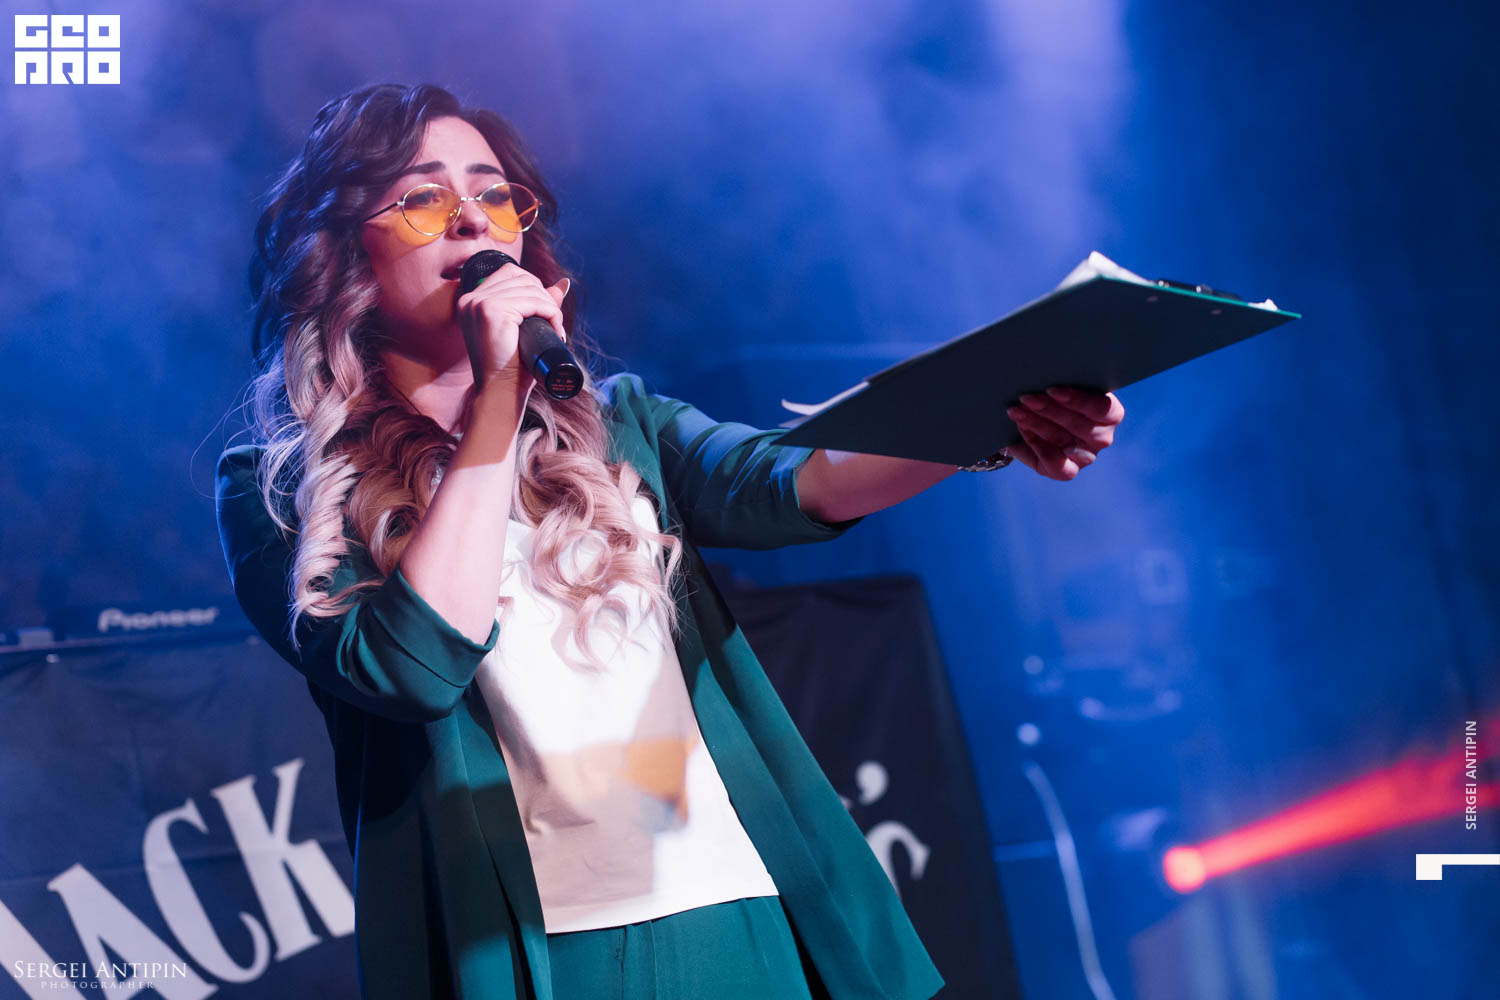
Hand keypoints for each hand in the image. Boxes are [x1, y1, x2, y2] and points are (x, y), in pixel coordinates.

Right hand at [455, 264, 569, 391]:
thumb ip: (538, 302)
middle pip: (522, 278)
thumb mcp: (524, 328)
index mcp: (471, 300)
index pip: (510, 272)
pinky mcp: (492, 311)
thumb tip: (564, 283)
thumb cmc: (512, 365)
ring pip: (531, 289)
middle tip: (554, 325)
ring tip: (556, 330)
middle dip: (545, 299)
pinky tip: (555, 330)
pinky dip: (551, 314)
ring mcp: (479, 303)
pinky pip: (534, 302)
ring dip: (551, 308)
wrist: (501, 392)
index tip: (545, 311)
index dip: (534, 286)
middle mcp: (470, 298)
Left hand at [1004, 386, 1123, 480]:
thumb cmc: (1056, 396)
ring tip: (1015, 411)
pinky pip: (1055, 464)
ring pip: (1063, 441)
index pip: (1101, 407)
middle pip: (1078, 424)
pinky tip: (1020, 431)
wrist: (1040, 418)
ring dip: (1035, 424)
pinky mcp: (1068, 471)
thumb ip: (1062, 381)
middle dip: (1048, 410)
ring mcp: (1086, 456)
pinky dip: (1035, 445)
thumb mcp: (1063, 386)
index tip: (1051, 389)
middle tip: (1025, 397)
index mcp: (1111, 414)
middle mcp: (1102, 437)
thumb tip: (1043, 375)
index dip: (1077, 400)